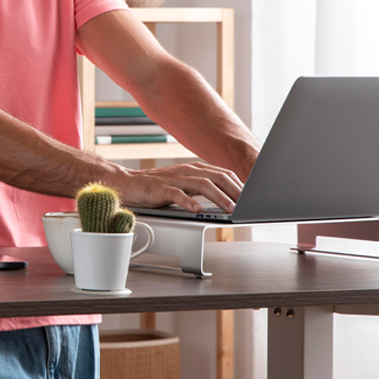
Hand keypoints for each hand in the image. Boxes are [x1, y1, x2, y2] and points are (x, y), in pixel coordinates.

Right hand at [115, 160, 243, 213]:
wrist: (127, 183)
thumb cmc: (156, 187)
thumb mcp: (183, 184)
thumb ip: (201, 187)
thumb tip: (227, 198)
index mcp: (194, 169)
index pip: (222, 173)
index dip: (239, 184)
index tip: (251, 196)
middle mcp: (186, 170)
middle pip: (216, 177)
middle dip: (235, 190)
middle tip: (247, 203)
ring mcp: (173, 178)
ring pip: (201, 184)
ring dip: (218, 197)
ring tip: (230, 208)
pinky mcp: (159, 188)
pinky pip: (176, 194)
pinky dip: (188, 201)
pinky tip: (197, 209)